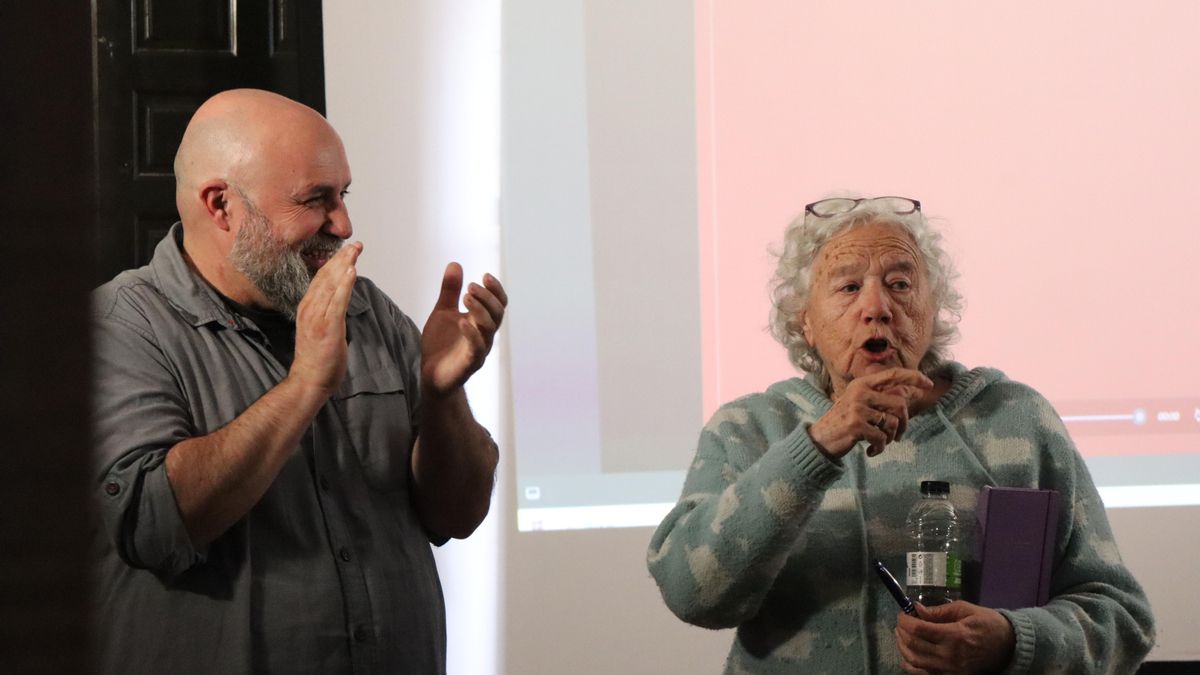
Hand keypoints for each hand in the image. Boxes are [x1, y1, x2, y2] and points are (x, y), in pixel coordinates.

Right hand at [288, 242, 361, 395]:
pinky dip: (344, 285)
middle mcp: (310, 308)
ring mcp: (317, 317)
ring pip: (331, 285)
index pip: (320, 279)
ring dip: (344, 265)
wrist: (308, 380)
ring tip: (354, 250)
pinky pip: (337, 302)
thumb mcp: (319, 328)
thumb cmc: (316, 358)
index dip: (334, 263)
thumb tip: (338, 300)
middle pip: (325, 277)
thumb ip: (326, 312)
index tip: (346, 250)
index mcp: (307, 308)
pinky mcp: (328, 327)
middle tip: (355, 244)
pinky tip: (351, 271)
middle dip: (341, 259)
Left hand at [421, 262, 506, 397]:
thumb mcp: (442, 312)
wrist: (431, 375)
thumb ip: (450, 291)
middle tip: (471, 287)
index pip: (498, 304)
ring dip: (480, 310)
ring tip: (466, 296)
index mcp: (481, 322)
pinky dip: (471, 334)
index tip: (485, 275)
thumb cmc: (440, 345)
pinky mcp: (468, 364)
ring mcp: (478, 350)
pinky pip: (476, 348)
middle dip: (487, 298)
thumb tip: (455, 264)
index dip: (496, 290)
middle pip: (497, 314)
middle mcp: (484, 335)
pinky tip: (460, 321)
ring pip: (489, 329)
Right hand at [808, 368, 932, 457]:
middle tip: (899, 436)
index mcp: (862, 383)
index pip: (893, 374)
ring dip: (890, 438)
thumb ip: (881, 397)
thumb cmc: (844, 422)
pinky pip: (882, 438)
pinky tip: (871, 451)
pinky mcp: (856, 425)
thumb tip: (911, 392)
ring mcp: (857, 407)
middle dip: (904, 423)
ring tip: (880, 443)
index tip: (929, 384)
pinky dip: (879, 448)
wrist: (820, 439)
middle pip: (899, 403)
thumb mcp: (860, 404)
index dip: (914, 377)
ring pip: (892, 422)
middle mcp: (860, 392)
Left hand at [895, 601, 1015, 674]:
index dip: (905, 620)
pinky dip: (910, 665)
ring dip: (902, 647)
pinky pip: (923, 674)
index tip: (902, 613)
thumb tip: (917, 609)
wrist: (1008, 646)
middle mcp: (949, 655)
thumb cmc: (987, 623)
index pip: (919, 629)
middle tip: (901, 623)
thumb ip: (939, 611)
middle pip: (913, 645)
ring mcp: (949, 669)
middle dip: (901, 632)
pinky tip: (908, 654)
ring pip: (914, 661)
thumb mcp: (965, 610)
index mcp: (954, 635)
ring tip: (901, 635)